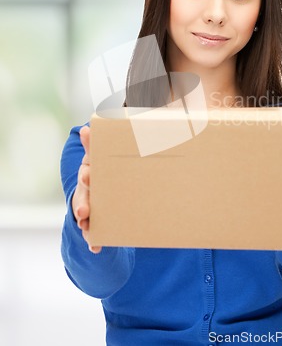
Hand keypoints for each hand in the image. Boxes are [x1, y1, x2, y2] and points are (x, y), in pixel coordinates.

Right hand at [72, 125, 101, 253]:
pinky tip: (95, 247)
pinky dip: (93, 241)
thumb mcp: (104, 156)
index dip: (87, 174)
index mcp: (91, 172)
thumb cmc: (105, 168)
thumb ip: (100, 143)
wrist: (102, 187)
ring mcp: (87, 204)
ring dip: (86, 222)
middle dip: (83, 203)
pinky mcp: (93, 220)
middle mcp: (86, 189)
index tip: (88, 175)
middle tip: (84, 211)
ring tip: (87, 228)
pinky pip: (92, 231)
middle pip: (83, 196)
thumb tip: (91, 127)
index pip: (87, 171)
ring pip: (84, 214)